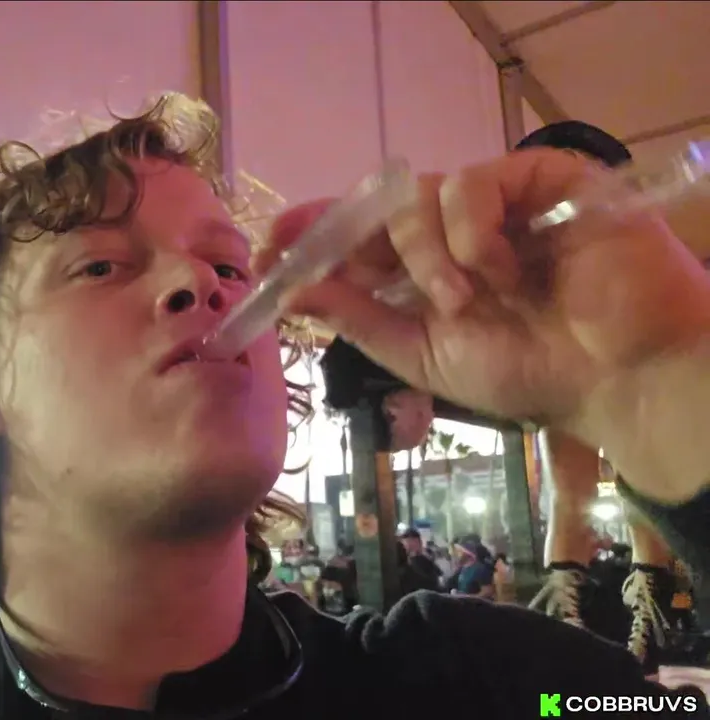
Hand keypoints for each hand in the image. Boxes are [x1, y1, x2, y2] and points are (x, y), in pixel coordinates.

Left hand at [277, 149, 709, 433]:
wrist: (614, 380)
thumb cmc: (529, 371)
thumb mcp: (423, 354)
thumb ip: (360, 319)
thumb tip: (292, 290)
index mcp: (421, 267)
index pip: (355, 233)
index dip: (310, 234)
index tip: (268, 253)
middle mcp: (452, 228)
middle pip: (377, 206)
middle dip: (350, 239)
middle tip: (336, 269)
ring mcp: (497, 201)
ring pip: (421, 193)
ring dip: (425, 252)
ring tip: (462, 301)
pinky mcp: (541, 179)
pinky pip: (475, 182)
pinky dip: (471, 231)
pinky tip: (498, 272)